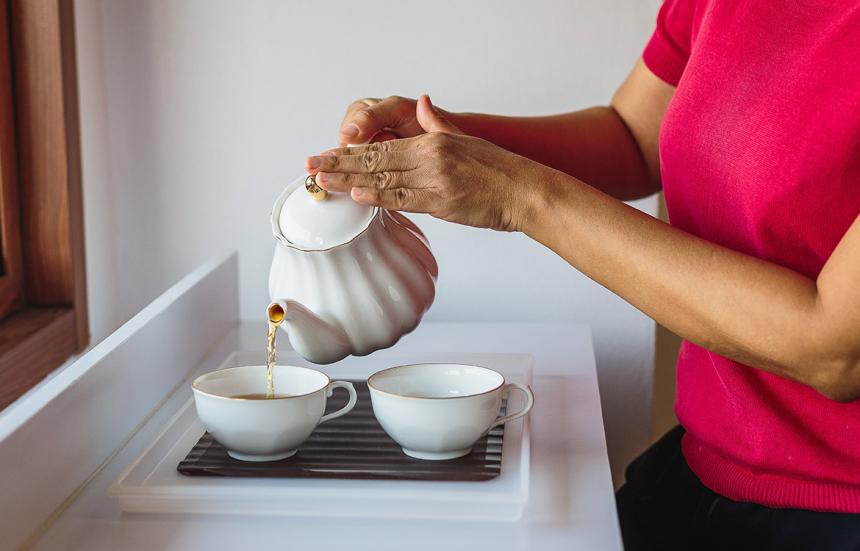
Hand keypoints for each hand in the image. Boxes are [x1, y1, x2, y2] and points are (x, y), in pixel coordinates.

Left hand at [306, 95, 542, 231]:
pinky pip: (404, 199)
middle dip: (339, 164)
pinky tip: (358, 195)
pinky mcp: (442, 201)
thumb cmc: (497, 170)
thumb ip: (438, 123)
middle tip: (311, 166)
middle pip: (374, 160)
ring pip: (383, 179)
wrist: (523, 190)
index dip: (350, 152)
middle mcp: (428, 157)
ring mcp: (434, 179)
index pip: (381, 146)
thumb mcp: (465, 138)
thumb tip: (424, 102)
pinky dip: (379, 197)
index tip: (326, 156)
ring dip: (349, 181)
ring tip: (322, 181)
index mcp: (431, 142)